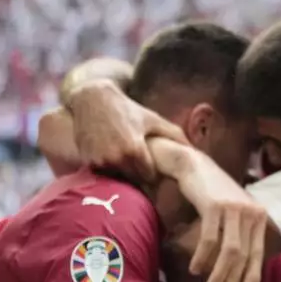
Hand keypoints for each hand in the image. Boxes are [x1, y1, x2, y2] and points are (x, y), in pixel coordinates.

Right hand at [68, 80, 187, 181]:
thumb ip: (175, 134)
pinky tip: (116, 165)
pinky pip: (102, 175)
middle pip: (133, 181)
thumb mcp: (153, 119)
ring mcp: (98, 161)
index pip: (149, 177)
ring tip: (132, 171)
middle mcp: (115, 158)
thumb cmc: (128, 110)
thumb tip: (193, 148)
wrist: (93, 100)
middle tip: (147, 176)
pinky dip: (110, 173)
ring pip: (117, 180)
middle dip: (141, 180)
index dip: (155, 177)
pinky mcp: (86, 161)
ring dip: (124, 178)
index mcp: (134, 150)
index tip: (158, 174)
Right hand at [173, 151, 268, 281]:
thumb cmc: (215, 194)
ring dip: (219, 274)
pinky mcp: (215, 206)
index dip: (253, 274)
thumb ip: (241, 233)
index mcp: (259, 216)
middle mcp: (251, 212)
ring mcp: (234, 209)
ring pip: (229, 250)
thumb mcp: (235, 212)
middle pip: (244, 254)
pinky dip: (202, 257)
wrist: (196, 167)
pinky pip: (209, 239)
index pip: (258, 251)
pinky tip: (194, 269)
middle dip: (236, 280)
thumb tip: (241, 264)